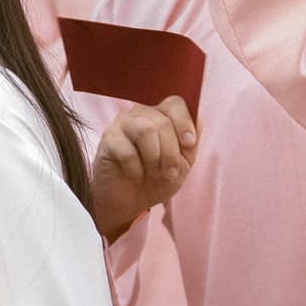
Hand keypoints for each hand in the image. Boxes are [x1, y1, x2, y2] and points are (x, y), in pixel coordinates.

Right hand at [91, 97, 197, 241]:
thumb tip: (197, 119)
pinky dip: (136, 169)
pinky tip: (135, 176)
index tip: (189, 144)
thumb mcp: (183, 162)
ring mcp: (122, 125)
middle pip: (163, 122)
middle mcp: (140, 114)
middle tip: (169, 172)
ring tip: (153, 173)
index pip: (175, 103)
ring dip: (154, 158)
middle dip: (171, 152)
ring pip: (146, 131)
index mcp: (161, 115)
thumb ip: (191, 140)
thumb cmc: (157, 179)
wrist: (131, 202)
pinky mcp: (108, 140)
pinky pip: (127, 150)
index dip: (184, 123)